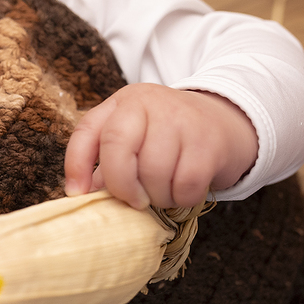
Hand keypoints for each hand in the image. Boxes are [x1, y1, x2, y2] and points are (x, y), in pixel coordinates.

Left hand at [64, 84, 257, 208]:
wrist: (227, 121)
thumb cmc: (169, 137)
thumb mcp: (135, 136)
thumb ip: (107, 161)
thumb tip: (82, 194)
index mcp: (124, 102)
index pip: (88, 130)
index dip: (76, 165)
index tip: (77, 193)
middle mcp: (149, 103)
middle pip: (118, 148)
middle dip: (121, 185)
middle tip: (134, 201)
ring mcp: (181, 119)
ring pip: (154, 171)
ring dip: (156, 196)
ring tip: (163, 192)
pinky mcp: (209, 142)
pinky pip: (186, 184)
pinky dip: (182, 198)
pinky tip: (184, 191)